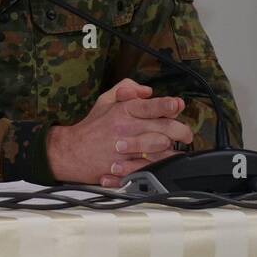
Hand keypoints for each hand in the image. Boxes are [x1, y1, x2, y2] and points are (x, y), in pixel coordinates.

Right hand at [47, 78, 192, 187]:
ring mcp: (126, 149)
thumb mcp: (105, 101)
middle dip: (182, 130)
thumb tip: (147, 90)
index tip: (178, 105)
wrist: (70, 152)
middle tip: (185, 134)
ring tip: (175, 148)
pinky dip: (162, 164)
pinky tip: (166, 162)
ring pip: (161, 147)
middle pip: (164, 128)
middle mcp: (125, 128)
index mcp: (122, 111)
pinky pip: (152, 166)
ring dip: (172, 148)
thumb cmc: (91, 128)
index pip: (150, 106)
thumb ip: (127, 89)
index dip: (168, 104)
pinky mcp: (126, 167)